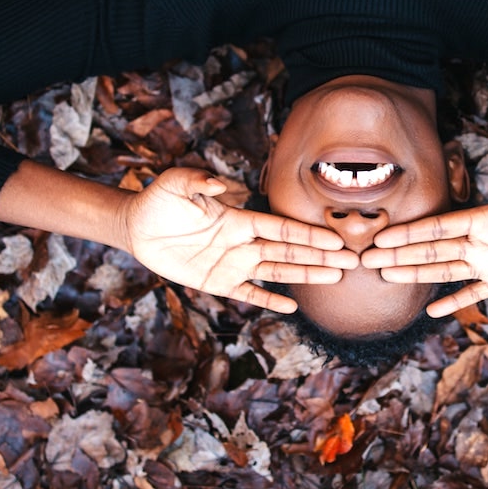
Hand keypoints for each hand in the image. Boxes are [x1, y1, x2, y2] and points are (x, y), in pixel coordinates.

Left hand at [121, 168, 351, 312]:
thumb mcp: (175, 183)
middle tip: (351, 261)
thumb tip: (223, 186)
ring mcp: (232, 265)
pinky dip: (269, 301)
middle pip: (288, 251)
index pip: (280, 229)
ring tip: (335, 277)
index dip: (307, 234)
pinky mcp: (216, 283)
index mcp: (238, 219)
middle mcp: (242, 243)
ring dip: (306, 275)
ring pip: (277, 272)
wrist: (137, 227)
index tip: (335, 238)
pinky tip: (292, 307)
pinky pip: (248, 294)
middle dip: (319, 256)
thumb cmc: (159, 200)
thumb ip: (199, 180)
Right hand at [361, 181, 487, 316]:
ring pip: (445, 269)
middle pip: (432, 249)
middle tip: (367, 260)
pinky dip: (455, 302)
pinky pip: (474, 293)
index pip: (441, 226)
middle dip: (400, 254)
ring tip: (387, 276)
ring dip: (416, 273)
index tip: (384, 237)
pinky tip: (433, 310)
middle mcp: (480, 241)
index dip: (412, 232)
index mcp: (485, 218)